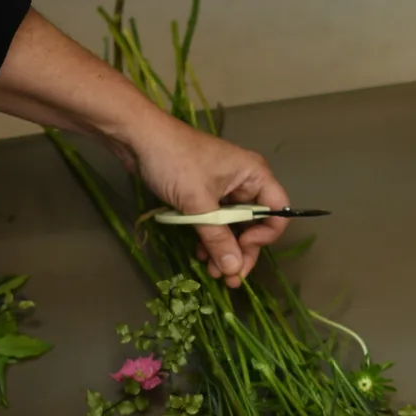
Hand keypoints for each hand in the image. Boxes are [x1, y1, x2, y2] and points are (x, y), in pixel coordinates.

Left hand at [124, 116, 291, 287]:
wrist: (138, 137)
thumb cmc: (174, 161)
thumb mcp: (198, 203)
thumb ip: (218, 238)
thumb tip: (234, 270)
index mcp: (255, 176)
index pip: (278, 213)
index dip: (264, 236)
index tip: (241, 249)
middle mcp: (245, 182)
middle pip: (256, 225)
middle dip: (242, 251)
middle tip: (228, 278)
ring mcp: (225, 188)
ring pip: (234, 227)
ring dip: (225, 249)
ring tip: (211, 270)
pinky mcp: (205, 193)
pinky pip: (216, 221)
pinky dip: (210, 238)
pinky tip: (200, 253)